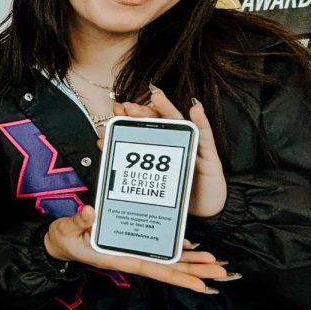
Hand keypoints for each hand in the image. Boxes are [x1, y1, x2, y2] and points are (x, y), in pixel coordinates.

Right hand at [44, 205, 227, 293]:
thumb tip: (90, 212)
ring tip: (215, 263)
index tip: (199, 283)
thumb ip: (78, 222)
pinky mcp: (130, 245)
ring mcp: (132, 252)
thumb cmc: (63, 239)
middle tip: (221, 272)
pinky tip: (190, 247)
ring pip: (167, 260)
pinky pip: (158, 250)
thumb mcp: (66, 230)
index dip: (177, 276)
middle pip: (168, 268)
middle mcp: (130, 258)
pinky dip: (176, 249)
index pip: (153, 269)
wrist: (59, 243)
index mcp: (118, 258)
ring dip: (192, 262)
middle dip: (195, 271)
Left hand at [115, 87, 226, 218]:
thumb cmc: (175, 192)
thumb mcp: (150, 177)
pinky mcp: (209, 156)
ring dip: (167, 109)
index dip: (131, 116)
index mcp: (160, 144)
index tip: (117, 110)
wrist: (202, 213)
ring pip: (179, 123)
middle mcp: (176, 141)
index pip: (144, 126)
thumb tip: (101, 142)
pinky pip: (205, 136)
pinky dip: (201, 122)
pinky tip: (195, 110)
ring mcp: (193, 146)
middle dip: (143, 112)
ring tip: (157, 96)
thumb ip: (127, 159)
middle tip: (128, 106)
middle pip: (158, 121)